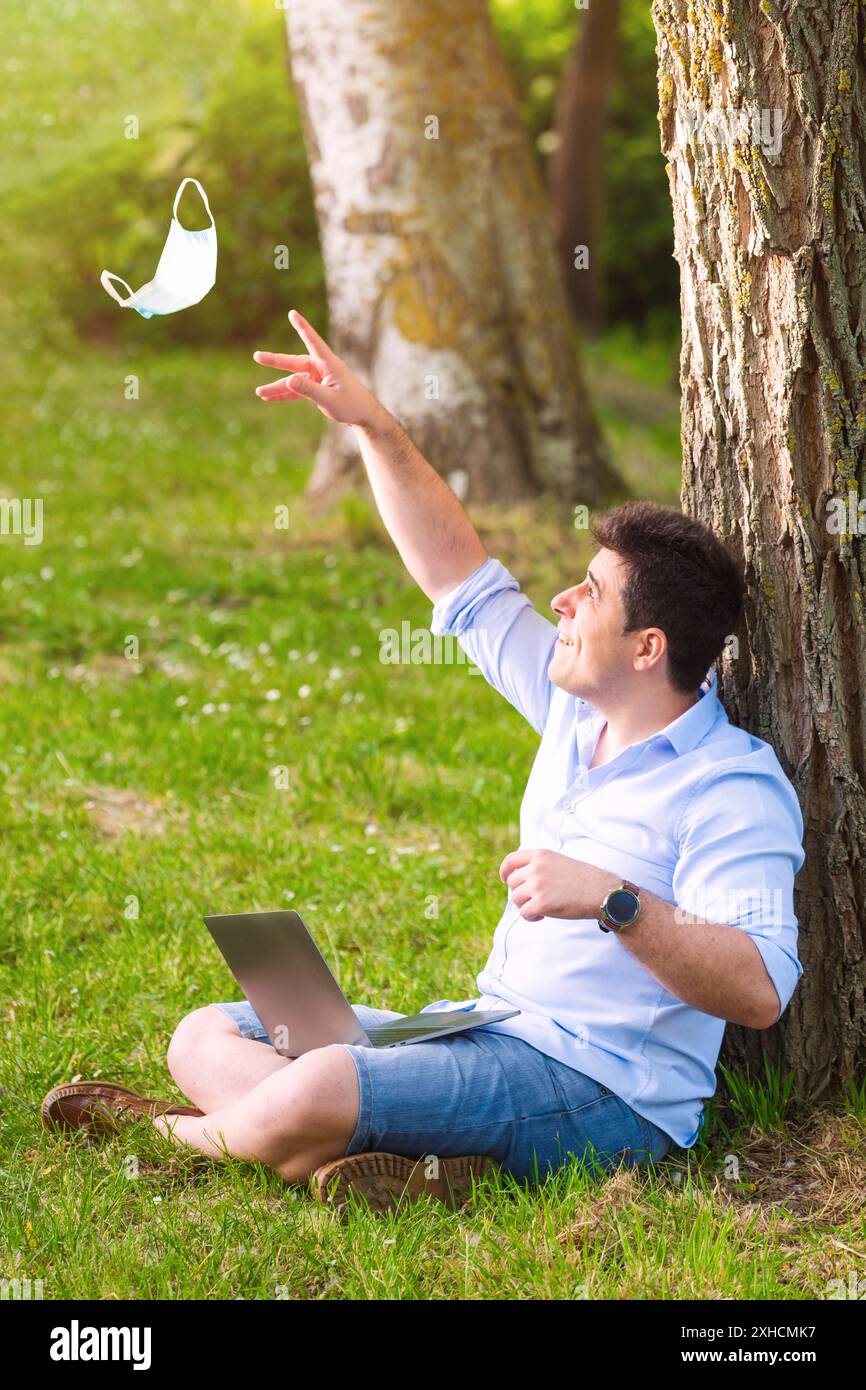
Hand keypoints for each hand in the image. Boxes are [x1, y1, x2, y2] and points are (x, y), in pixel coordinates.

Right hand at [253, 309, 382, 428]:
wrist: (363, 416)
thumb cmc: (352, 405)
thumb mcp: (329, 399)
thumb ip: (309, 390)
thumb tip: (288, 379)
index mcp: (328, 363)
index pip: (313, 341)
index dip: (302, 327)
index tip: (292, 313)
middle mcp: (321, 368)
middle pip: (294, 363)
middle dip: (275, 361)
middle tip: (257, 356)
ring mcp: (317, 379)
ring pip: (292, 381)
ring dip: (277, 386)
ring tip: (259, 392)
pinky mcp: (316, 389)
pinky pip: (296, 391)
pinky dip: (284, 395)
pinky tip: (269, 398)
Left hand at [499, 848, 611, 922]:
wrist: (601, 892)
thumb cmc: (584, 879)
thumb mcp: (559, 862)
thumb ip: (540, 866)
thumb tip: (521, 880)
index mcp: (541, 855)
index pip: (511, 860)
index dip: (505, 871)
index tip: (504, 879)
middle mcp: (536, 868)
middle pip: (512, 882)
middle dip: (520, 893)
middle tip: (533, 900)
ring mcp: (538, 886)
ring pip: (516, 898)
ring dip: (525, 906)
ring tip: (540, 908)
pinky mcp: (541, 904)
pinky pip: (524, 913)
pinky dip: (531, 917)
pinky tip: (541, 916)